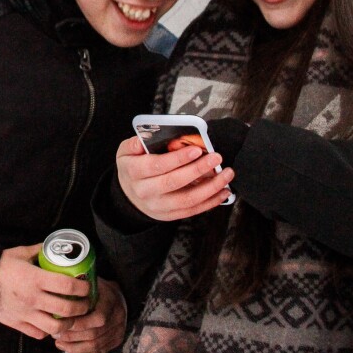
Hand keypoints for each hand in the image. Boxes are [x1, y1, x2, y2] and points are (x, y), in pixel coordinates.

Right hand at [0, 245, 90, 338]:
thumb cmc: (1, 266)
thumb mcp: (21, 253)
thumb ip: (40, 250)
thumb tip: (57, 246)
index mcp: (35, 279)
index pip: (67, 285)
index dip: (82, 287)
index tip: (87, 286)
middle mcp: (32, 298)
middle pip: (66, 309)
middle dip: (82, 307)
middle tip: (86, 303)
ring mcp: (25, 314)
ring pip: (55, 327)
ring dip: (68, 323)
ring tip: (72, 317)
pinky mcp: (17, 324)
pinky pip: (38, 333)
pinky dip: (49, 331)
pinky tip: (53, 323)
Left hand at [54, 277, 126, 352]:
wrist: (114, 296)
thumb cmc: (95, 289)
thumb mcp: (87, 284)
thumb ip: (75, 292)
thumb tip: (54, 301)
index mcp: (111, 300)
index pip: (98, 317)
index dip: (78, 324)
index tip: (60, 324)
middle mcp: (118, 316)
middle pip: (94, 334)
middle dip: (72, 337)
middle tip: (56, 335)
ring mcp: (119, 330)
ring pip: (95, 346)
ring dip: (74, 347)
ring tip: (59, 343)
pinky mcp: (116, 340)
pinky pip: (97, 352)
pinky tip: (69, 350)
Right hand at [116, 136, 233, 220]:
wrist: (129, 195)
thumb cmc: (133, 167)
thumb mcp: (126, 151)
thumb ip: (136, 143)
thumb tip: (148, 136)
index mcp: (134, 172)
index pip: (156, 166)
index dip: (177, 159)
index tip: (196, 150)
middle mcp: (145, 191)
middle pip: (174, 182)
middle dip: (198, 169)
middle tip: (216, 157)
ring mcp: (158, 206)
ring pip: (187, 199)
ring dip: (210, 187)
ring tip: (226, 174)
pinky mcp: (169, 215)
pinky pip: (192, 210)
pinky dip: (210, 202)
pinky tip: (223, 191)